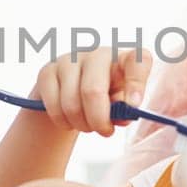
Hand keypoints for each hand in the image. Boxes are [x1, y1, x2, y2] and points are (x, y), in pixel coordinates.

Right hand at [31, 46, 151, 136]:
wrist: (73, 95)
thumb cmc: (106, 100)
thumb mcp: (120, 106)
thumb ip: (124, 111)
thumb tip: (122, 115)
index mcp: (124, 60)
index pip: (139, 59)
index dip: (136, 82)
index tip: (133, 106)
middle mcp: (98, 54)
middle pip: (93, 90)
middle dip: (98, 120)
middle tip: (105, 132)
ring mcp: (70, 60)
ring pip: (71, 102)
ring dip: (80, 124)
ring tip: (86, 126)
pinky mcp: (48, 71)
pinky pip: (53, 105)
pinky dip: (62, 121)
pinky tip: (69, 121)